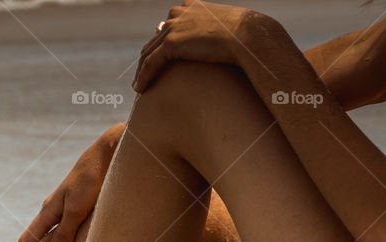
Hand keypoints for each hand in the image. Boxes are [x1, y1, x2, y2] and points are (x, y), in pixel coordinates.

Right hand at [3, 126, 121, 241]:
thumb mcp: (78, 208)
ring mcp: (65, 207)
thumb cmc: (92, 180)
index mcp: (49, 211)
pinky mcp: (79, 205)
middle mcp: (54, 210)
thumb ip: (66, 232)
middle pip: (34, 239)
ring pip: (49, 234)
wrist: (108, 155)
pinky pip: (64, 229)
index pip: (27, 241)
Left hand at [133, 0, 257, 91]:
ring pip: (149, 52)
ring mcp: (174, 26)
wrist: (247, 36)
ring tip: (138, 87)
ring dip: (141, 71)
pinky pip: (151, 62)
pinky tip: (140, 89)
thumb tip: (218, 48)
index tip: (155, 62)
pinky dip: (143, 77)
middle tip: (142, 77)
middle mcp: (178, 12)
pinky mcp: (172, 42)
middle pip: (154, 39)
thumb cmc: (245, 37)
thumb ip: (214, 36)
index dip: (159, 46)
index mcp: (190, 7)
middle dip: (146, 59)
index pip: (167, 27)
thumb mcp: (227, 31)